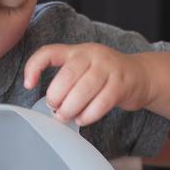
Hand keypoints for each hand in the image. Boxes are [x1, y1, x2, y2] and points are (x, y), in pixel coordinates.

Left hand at [23, 44, 153, 126]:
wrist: (141, 76)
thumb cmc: (106, 76)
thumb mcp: (84, 67)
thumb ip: (67, 78)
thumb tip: (50, 104)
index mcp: (77, 51)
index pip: (49, 52)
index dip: (34, 67)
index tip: (29, 84)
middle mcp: (92, 55)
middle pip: (67, 75)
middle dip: (56, 96)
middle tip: (55, 108)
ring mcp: (109, 68)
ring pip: (84, 90)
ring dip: (71, 108)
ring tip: (66, 116)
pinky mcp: (121, 84)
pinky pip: (101, 102)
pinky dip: (88, 115)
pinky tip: (82, 119)